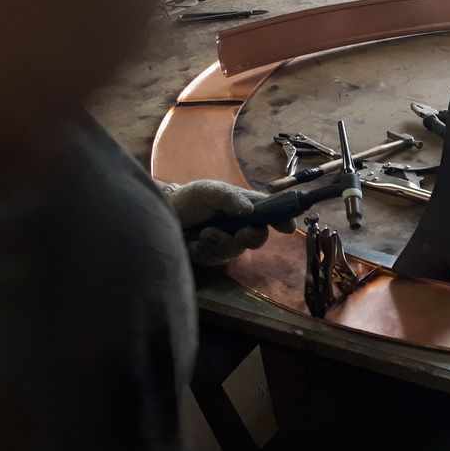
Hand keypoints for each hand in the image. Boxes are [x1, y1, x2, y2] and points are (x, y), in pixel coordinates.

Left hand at [164, 180, 296, 266]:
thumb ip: (228, 197)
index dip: (283, 220)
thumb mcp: (208, 190)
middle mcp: (241, 226)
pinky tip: (193, 242)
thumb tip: (249, 210)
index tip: (287, 228)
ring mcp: (228, 243)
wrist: (162, 216)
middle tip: (240, 233)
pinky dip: (204, 250)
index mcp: (246, 207)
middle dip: (250, 237)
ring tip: (202, 233)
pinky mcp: (213, 257)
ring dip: (219, 242)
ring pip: (236, 250)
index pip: (272, 212)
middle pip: (258, 238)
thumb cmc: (189, 199)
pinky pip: (216, 259)